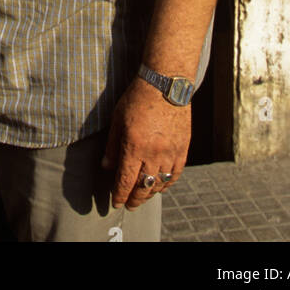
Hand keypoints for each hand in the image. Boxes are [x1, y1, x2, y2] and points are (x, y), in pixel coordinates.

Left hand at [101, 75, 190, 208]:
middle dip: (135, 199)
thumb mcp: (117, 119)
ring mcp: (170, 152)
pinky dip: (168, 183)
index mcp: (134, 146)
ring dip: (150, 193)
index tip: (116, 202)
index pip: (125, 181)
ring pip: (160, 183)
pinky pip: (176, 174)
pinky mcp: (183, 148)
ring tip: (143, 196)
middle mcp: (153, 153)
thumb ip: (112, 146)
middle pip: (143, 187)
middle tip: (129, 205)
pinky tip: (161, 185)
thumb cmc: (137, 98)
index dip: (120, 194)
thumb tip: (106, 167)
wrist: (165, 84)